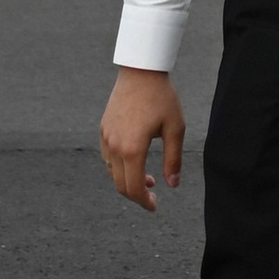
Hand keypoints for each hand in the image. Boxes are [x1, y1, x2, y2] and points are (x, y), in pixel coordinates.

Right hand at [100, 66, 182, 210]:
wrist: (140, 72)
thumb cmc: (162, 98)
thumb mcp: (175, 129)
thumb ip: (173, 160)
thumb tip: (172, 185)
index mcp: (133, 149)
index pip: (133, 188)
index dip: (144, 202)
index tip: (154, 206)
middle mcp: (115, 146)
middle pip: (120, 185)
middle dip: (136, 195)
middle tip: (152, 196)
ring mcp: (106, 138)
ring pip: (112, 172)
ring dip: (127, 180)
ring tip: (147, 177)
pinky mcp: (103, 129)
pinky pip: (107, 157)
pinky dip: (119, 167)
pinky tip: (134, 160)